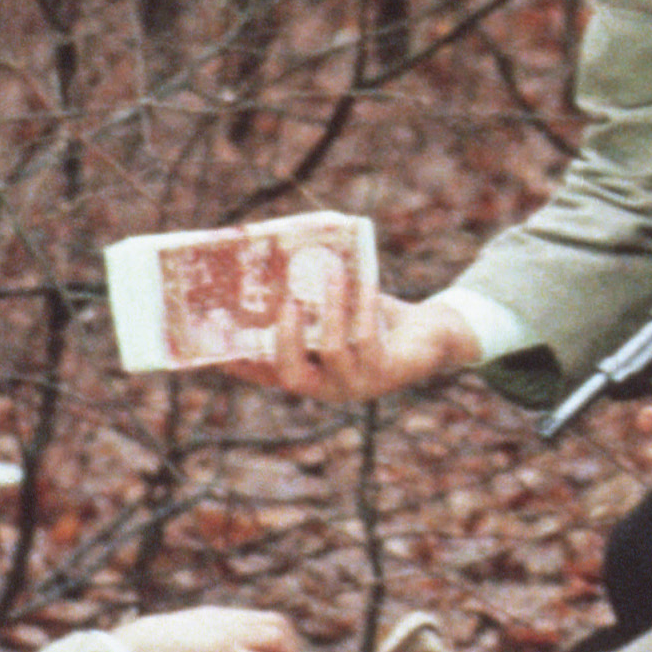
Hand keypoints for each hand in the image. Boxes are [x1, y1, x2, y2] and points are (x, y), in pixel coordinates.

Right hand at [114, 607, 303, 651]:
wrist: (129, 651)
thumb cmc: (146, 651)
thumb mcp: (178, 640)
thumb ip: (197, 643)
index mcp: (217, 617)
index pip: (263, 618)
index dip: (279, 640)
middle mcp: (227, 621)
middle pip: (277, 623)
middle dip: (290, 648)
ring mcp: (226, 635)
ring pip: (276, 637)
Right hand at [225, 290, 478, 402]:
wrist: (431, 336)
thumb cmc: (374, 319)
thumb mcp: (338, 311)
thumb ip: (309, 299)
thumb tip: (280, 262)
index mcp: (313, 375)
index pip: (271, 376)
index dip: (245, 367)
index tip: (220, 350)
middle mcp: (331, 388)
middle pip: (294, 377)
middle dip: (285, 340)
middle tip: (283, 302)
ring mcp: (360, 385)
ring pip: (333, 351)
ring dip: (330, 309)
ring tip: (330, 272)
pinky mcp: (388, 372)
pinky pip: (367, 338)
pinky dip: (361, 306)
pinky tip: (362, 281)